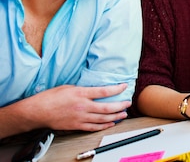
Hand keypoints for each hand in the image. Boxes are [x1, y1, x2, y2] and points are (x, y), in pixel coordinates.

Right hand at [1, 84, 129, 136]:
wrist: (37, 111)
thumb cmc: (50, 97)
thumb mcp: (69, 87)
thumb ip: (84, 88)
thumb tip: (95, 88)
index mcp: (81, 94)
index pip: (104, 91)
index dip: (117, 89)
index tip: (124, 86)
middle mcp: (83, 106)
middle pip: (107, 108)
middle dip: (120, 105)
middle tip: (128, 103)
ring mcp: (80, 118)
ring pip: (103, 119)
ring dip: (116, 116)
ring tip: (124, 114)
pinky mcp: (76, 126)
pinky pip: (94, 127)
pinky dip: (104, 125)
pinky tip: (111, 123)